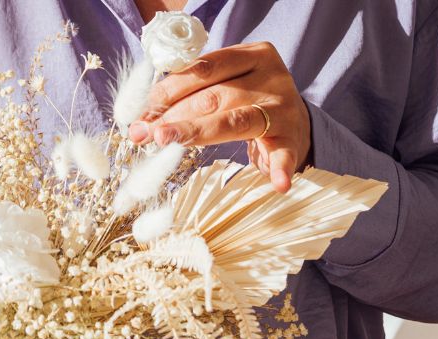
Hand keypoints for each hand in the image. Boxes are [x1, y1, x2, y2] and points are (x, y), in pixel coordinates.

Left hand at [127, 42, 312, 191]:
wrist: (297, 120)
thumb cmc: (249, 99)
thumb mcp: (228, 84)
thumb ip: (193, 93)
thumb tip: (143, 119)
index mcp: (252, 55)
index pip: (203, 69)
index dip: (168, 90)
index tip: (141, 111)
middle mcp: (269, 78)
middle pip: (212, 97)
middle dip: (171, 116)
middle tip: (141, 133)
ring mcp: (282, 108)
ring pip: (233, 121)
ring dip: (195, 132)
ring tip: (166, 141)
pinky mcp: (292, 137)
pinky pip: (283, 153)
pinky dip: (279, 167)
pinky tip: (277, 183)